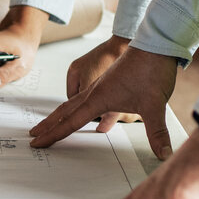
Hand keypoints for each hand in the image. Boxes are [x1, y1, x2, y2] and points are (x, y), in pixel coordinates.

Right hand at [29, 45, 177, 159]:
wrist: (157, 44)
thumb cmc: (151, 69)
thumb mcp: (155, 105)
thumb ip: (157, 132)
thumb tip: (164, 155)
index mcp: (99, 97)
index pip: (71, 122)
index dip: (53, 134)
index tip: (37, 142)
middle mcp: (96, 91)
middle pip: (66, 111)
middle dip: (49, 124)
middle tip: (34, 133)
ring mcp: (104, 86)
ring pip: (78, 105)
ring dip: (65, 117)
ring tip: (55, 126)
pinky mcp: (113, 84)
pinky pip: (95, 102)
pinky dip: (90, 113)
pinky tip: (102, 126)